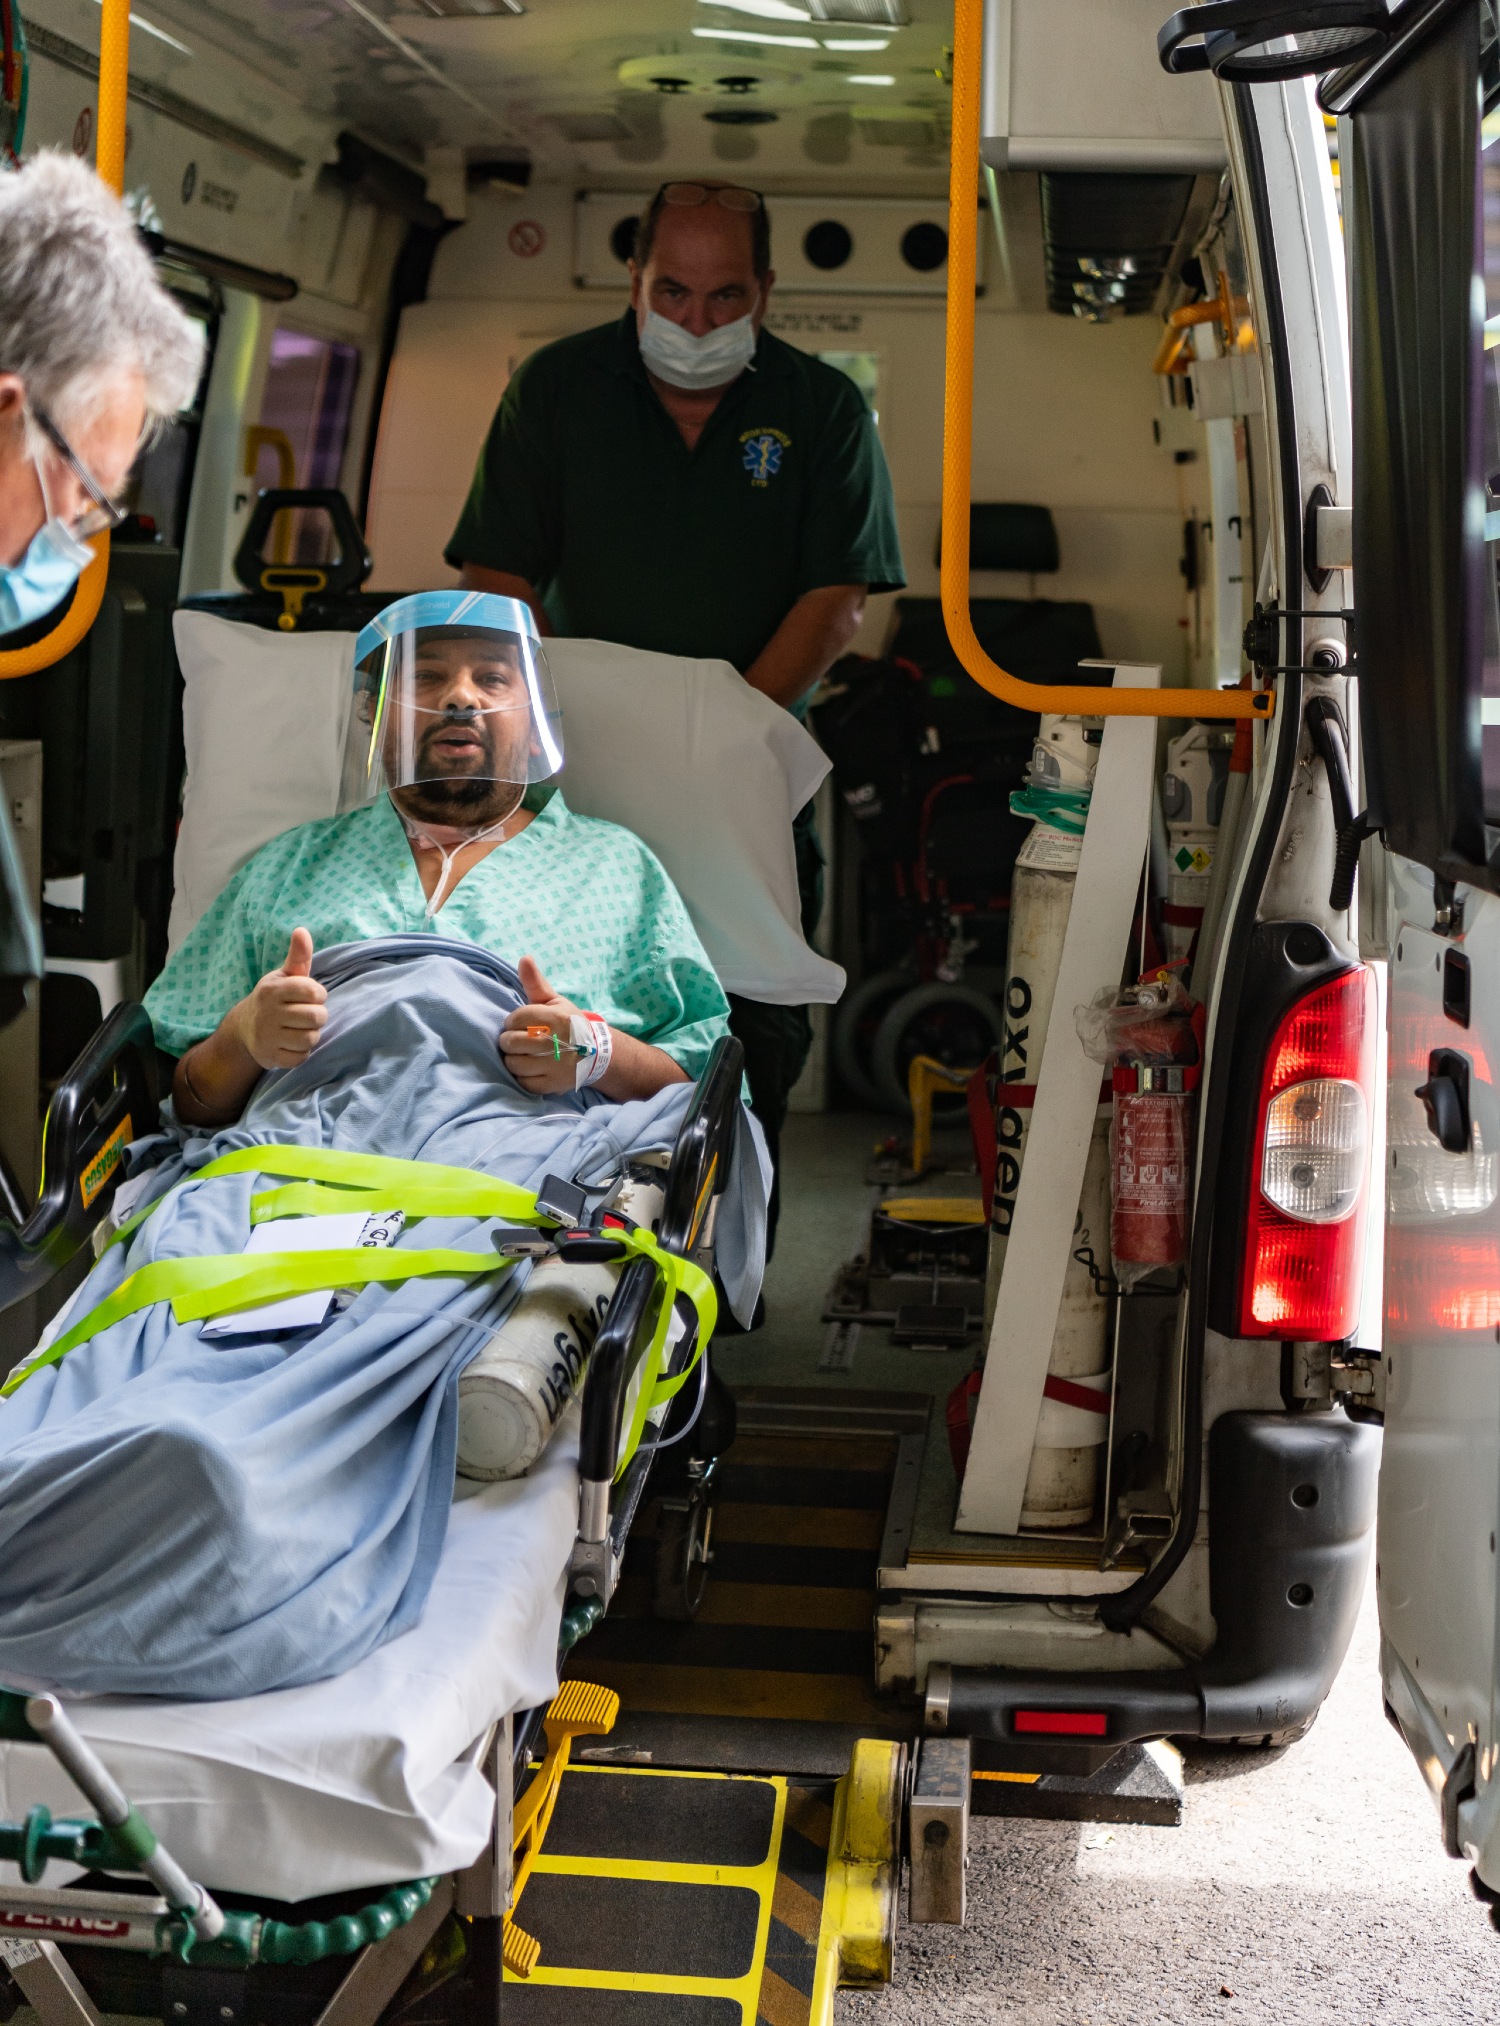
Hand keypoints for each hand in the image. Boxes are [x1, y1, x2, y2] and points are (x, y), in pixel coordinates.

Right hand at [230, 928, 327, 1069]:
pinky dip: (301, 1053)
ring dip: (311, 1035)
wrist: (244, 1028)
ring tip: (300, 1029)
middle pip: (316, 1017)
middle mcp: (267, 1012)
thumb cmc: (274, 999)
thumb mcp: (284, 976)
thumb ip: (298, 957)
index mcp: (273, 989)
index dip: (318, 995)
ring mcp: (267, 1036)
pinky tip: (292, 1044)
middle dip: (318, 1017)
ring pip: (310, 1039)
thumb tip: (302, 931)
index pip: (313, 991)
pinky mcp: (269, 1057)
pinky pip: (301, 1058)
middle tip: (307, 1015)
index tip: (311, 996)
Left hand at [498, 956, 583, 1094]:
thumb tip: (524, 958)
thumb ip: (536, 982)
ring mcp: (553, 1066)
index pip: (515, 1018)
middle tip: (518, 1040)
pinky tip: (529, 1068)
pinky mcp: (551, 1085)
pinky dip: (521, 1076)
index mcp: (555, 1018)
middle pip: (511, 1042)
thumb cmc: (569, 1024)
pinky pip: (522, 1082)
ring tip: (522, 1054)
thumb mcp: (555, 1001)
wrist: (597, 1054)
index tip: (519, 1024)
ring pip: (513, 1063)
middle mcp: (555, 1042)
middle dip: (509, 1040)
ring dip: (513, 1058)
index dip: (513, 1021)